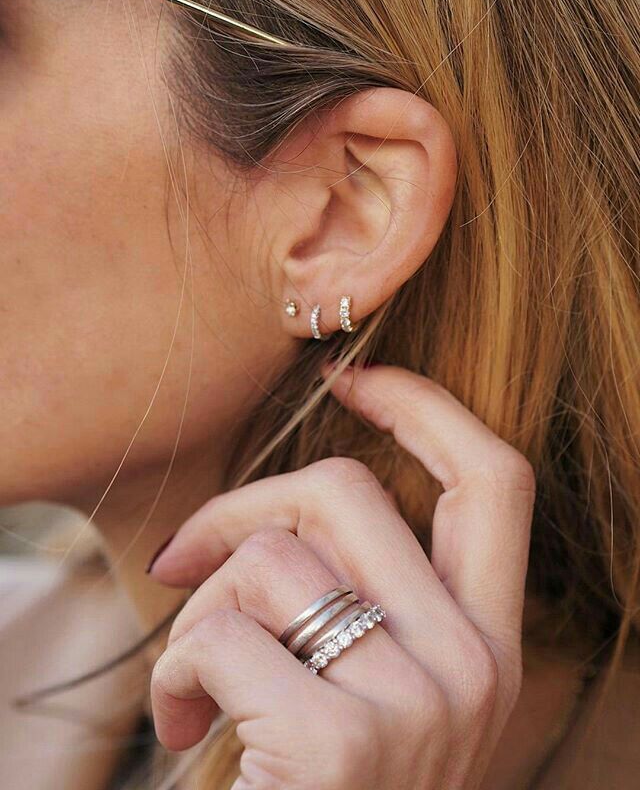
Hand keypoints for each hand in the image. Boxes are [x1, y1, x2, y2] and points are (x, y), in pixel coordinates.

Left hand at [147, 364, 535, 788]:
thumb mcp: (376, 688)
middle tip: (187, 557)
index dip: (426, 409)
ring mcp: (416, 706)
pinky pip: (221, 635)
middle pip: (347, 491)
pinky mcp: (337, 745)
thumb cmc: (326, 789)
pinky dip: (175, 673)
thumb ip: (361, 597)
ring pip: (271, 558)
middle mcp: (473, 667)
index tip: (354, 380)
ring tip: (193, 682)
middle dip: (242, 504)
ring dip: (201, 611)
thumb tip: (277, 512)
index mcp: (487, 643)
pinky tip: (183, 728)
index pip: (493, 480)